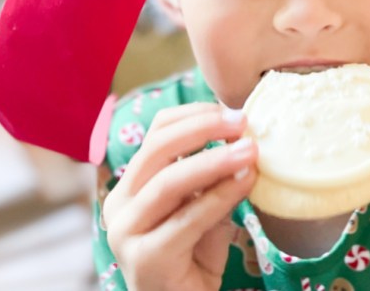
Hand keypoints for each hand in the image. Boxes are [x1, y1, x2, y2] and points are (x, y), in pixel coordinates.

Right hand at [101, 103, 256, 290]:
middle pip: (157, 148)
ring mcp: (126, 232)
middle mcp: (120, 204)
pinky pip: (187, 219)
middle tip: (242, 122)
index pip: (156, 132)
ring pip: (170, 182)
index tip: (231, 111)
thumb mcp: (206, 206)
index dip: (194, 115)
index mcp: (131, 185)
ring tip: (250, 151)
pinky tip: (245, 182)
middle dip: (203, 129)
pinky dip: (219, 196)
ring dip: (215, 161)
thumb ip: (214, 177)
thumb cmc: (195, 257)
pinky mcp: (144, 259)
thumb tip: (245, 139)